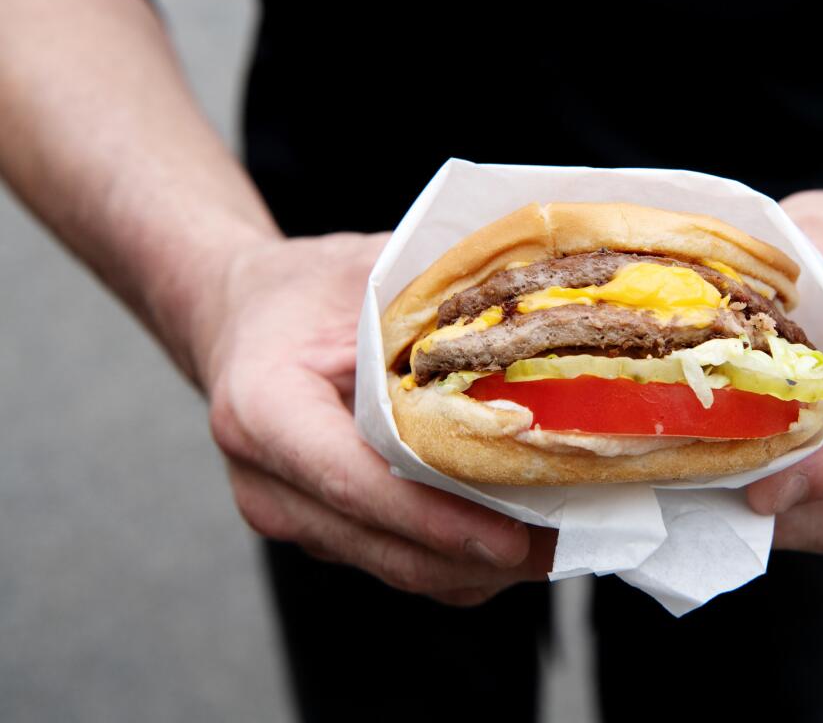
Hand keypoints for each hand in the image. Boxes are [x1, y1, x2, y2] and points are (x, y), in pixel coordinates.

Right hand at [196, 233, 553, 604]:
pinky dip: (460, 562)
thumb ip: (426, 300)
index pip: (351, 477)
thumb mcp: (357, 272)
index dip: (432, 515)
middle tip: (562, 543)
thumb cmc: (301, 293)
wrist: (242, 322)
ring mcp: (292, 516)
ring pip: (395, 568)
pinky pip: (399, 566)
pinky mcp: (323, 533)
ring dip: (477, 566)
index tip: (509, 537)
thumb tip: (533, 304)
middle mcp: (267, 480)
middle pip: (380, 542)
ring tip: (557, 542)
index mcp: (263, 408)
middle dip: (475, 554)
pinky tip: (520, 537)